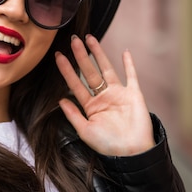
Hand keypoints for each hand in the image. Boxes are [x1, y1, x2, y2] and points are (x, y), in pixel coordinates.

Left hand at [55, 34, 153, 156]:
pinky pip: (131, 76)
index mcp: (90, 106)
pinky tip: (124, 52)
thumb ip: (73, 114)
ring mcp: (118, 94)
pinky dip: (129, 64)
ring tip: (90, 38)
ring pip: (106, 69)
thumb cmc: (107, 145)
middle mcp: (103, 97)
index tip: (58, 56)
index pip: (76, 83)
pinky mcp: (134, 94)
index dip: (67, 70)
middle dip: (81, 56)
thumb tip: (60, 99)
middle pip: (89, 72)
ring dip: (98, 54)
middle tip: (73, 40)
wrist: (131, 153)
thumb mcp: (84, 130)